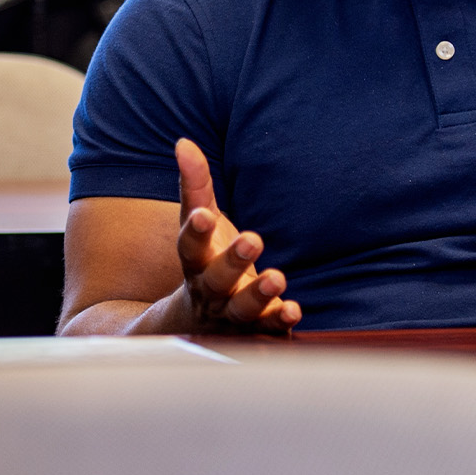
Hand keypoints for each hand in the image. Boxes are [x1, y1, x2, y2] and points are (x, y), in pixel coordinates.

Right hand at [173, 138, 299, 331]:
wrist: (201, 323)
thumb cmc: (206, 260)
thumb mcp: (199, 223)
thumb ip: (195, 186)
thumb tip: (183, 143)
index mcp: (195, 261)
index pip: (189, 247)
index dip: (195, 232)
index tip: (203, 215)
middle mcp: (210, 291)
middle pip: (215, 280)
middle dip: (232, 261)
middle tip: (253, 239)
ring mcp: (232, 315)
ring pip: (241, 309)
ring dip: (258, 295)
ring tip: (277, 278)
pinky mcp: (257, 331)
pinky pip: (267, 331)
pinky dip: (279, 321)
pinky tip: (292, 309)